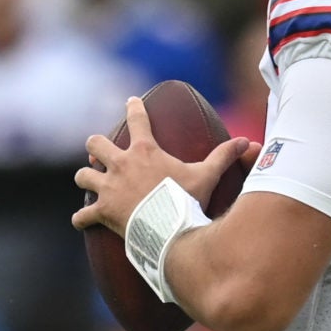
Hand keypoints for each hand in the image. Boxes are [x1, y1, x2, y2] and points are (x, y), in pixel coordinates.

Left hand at [72, 96, 251, 236]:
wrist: (169, 230)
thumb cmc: (187, 201)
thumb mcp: (207, 176)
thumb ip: (224, 156)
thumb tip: (248, 142)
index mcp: (145, 151)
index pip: (137, 118)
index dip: (134, 107)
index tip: (130, 100)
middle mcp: (121, 164)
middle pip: (95, 143)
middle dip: (96, 146)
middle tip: (100, 151)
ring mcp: (108, 188)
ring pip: (83, 176)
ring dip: (86, 178)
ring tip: (90, 182)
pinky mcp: (102, 211)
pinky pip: (82, 215)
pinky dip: (82, 219)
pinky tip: (82, 222)